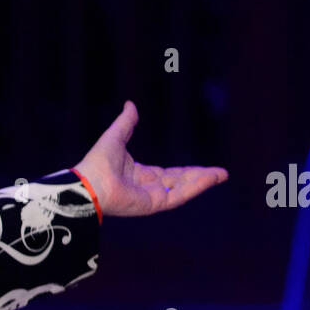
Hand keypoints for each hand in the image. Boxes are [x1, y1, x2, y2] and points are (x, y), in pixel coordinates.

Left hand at [74, 101, 227, 216]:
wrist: (88, 182)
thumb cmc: (96, 162)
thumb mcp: (116, 136)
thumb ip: (126, 122)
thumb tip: (130, 104)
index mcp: (140, 175)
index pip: (170, 174)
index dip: (188, 171)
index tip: (205, 169)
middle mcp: (148, 188)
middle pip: (180, 183)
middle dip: (201, 178)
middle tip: (221, 174)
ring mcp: (151, 198)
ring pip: (183, 190)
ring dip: (202, 182)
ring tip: (221, 175)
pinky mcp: (153, 204)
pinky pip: (179, 196)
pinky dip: (195, 187)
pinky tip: (210, 179)